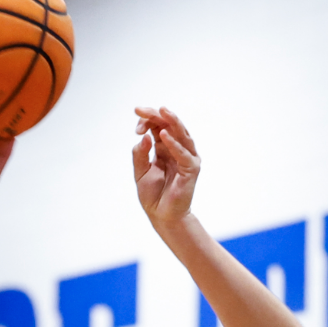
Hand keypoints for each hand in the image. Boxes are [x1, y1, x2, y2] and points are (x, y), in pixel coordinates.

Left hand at [132, 107, 199, 230]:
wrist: (162, 216)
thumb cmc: (153, 196)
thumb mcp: (140, 172)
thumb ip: (140, 155)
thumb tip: (144, 137)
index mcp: (165, 148)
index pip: (158, 126)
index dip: (147, 121)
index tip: (136, 123)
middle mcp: (177, 150)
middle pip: (169, 126)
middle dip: (156, 116)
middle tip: (141, 110)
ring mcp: (186, 158)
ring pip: (182, 134)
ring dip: (171, 122)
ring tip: (161, 112)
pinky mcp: (191, 169)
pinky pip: (183, 154)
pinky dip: (174, 144)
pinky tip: (163, 136)